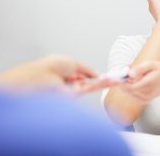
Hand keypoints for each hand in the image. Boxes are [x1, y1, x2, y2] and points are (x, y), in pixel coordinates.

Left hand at [0, 55, 120, 94]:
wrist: (42, 75)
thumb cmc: (53, 66)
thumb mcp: (74, 63)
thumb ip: (87, 70)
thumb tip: (97, 75)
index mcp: (68, 72)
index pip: (85, 76)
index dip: (96, 76)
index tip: (107, 75)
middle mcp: (70, 83)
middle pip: (90, 83)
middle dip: (104, 81)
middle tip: (117, 80)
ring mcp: (72, 90)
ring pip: (91, 87)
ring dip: (105, 83)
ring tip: (117, 80)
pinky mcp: (73, 96)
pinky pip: (89, 89)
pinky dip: (100, 85)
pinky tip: (109, 81)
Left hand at [120, 61, 159, 102]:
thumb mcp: (151, 64)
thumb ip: (139, 68)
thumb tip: (129, 74)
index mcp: (148, 85)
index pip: (130, 87)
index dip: (121, 82)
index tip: (117, 75)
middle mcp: (146, 94)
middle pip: (127, 89)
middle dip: (124, 80)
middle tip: (128, 69)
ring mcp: (145, 99)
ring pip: (128, 91)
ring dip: (127, 83)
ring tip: (136, 74)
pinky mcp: (143, 101)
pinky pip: (131, 93)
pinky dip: (131, 87)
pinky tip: (138, 80)